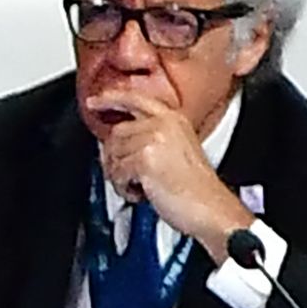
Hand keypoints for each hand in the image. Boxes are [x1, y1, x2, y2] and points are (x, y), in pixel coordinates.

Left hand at [92, 102, 249, 254]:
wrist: (212, 209)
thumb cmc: (197, 189)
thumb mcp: (177, 152)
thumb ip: (152, 138)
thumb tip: (118, 142)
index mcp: (174, 119)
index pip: (136, 99)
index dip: (111, 98)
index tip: (95, 102)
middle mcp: (164, 124)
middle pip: (116, 133)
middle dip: (116, 159)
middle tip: (129, 177)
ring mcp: (154, 139)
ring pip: (113, 154)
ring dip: (121, 177)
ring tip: (143, 187)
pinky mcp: (145, 158)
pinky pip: (116, 173)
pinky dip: (124, 189)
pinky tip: (143, 194)